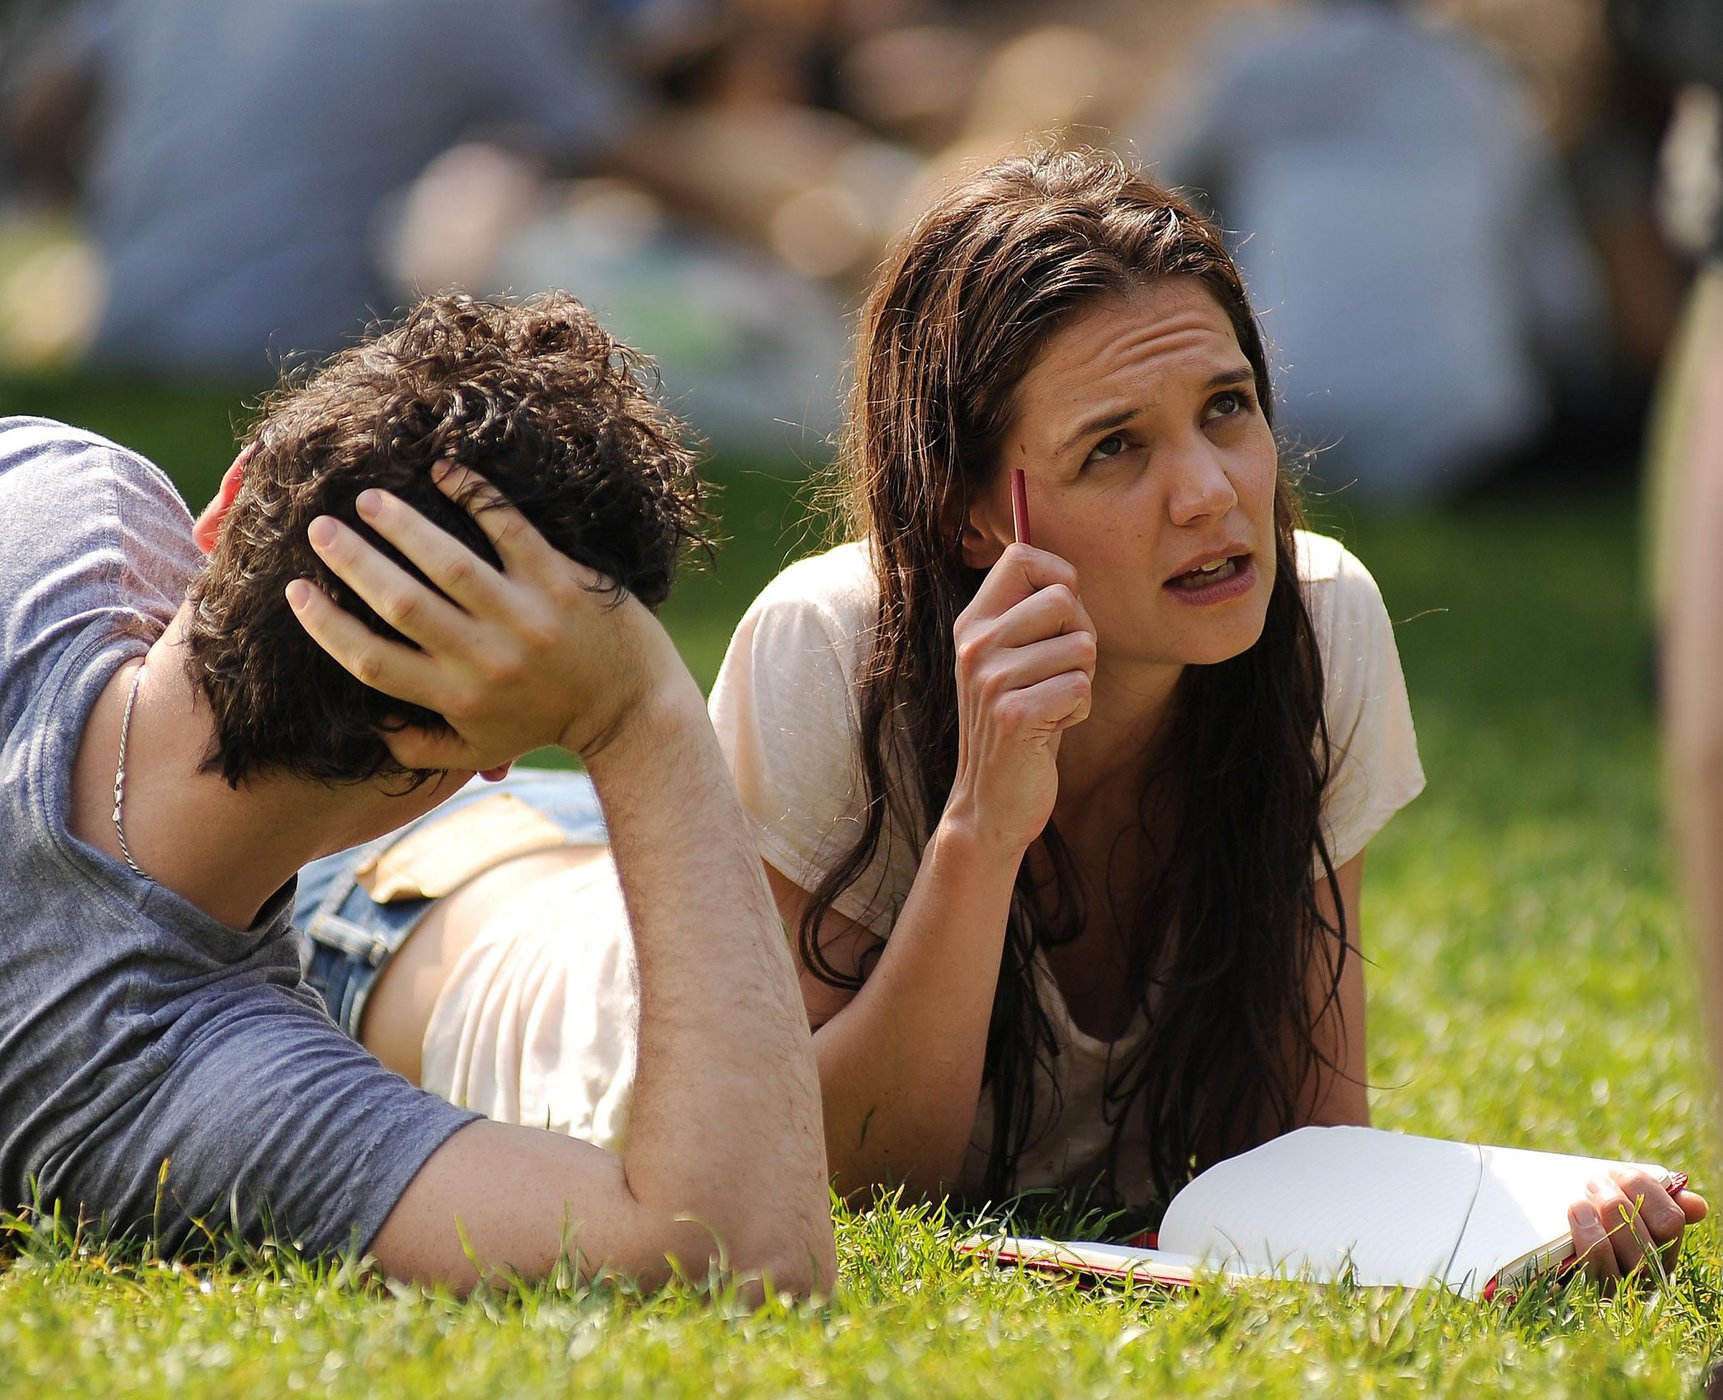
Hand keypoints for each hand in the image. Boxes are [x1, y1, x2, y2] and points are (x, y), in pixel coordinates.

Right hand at [287, 464, 682, 769]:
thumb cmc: (547, 723)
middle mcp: (486, 659)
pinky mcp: (560, 581)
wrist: (633, 710)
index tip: (294, 591)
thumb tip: (367, 724)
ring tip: (368, 498)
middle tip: (319, 527)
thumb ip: (420, 746)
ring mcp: (525, 617)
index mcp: (456, 698)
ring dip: (402, 525)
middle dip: (352, 562)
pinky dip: (475, 496)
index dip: (325, 626)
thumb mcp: (480, 749)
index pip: (370, 661)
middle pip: (399, 604)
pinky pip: (510, 528)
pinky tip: (444, 470)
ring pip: (448, 562)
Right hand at [945, 542, 1096, 854]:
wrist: (991, 798)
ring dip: (1081, 679)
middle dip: (1080, 635)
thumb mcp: (1010, 659)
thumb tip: (1067, 576)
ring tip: (1050, 703)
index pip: (1021, 558)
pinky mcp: (1014, 716)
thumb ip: (1029, 617)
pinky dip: (1078, 711)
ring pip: (1081, 646)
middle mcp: (975, 645)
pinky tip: (1051, 727)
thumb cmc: (1018, 719)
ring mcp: (991, 680)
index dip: (1060, 576)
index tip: (1061, 613)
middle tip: (1058, 671)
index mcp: (973, 623)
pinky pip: (1080, 688)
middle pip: (1063, 599)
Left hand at [1566, 1169, 1708, 1289]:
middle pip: (1650, 1240)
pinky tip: (1576, 1218)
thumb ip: (1655, 1202)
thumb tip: (1696, 1205)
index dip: (1644, 1190)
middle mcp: (1648, 1276)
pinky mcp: (1594, 1300)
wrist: (1546, 1259)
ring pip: (1632, 1262)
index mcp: (1660, 1248)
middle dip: (1619, 1204)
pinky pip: (1601, 1274)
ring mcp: (1623, 1293)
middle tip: (1592, 1183)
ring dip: (1605, 1222)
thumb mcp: (1619, 1209)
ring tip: (1580, 1201)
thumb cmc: (1589, 1226)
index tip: (1615, 1173)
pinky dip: (1590, 1241)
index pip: (1670, 1221)